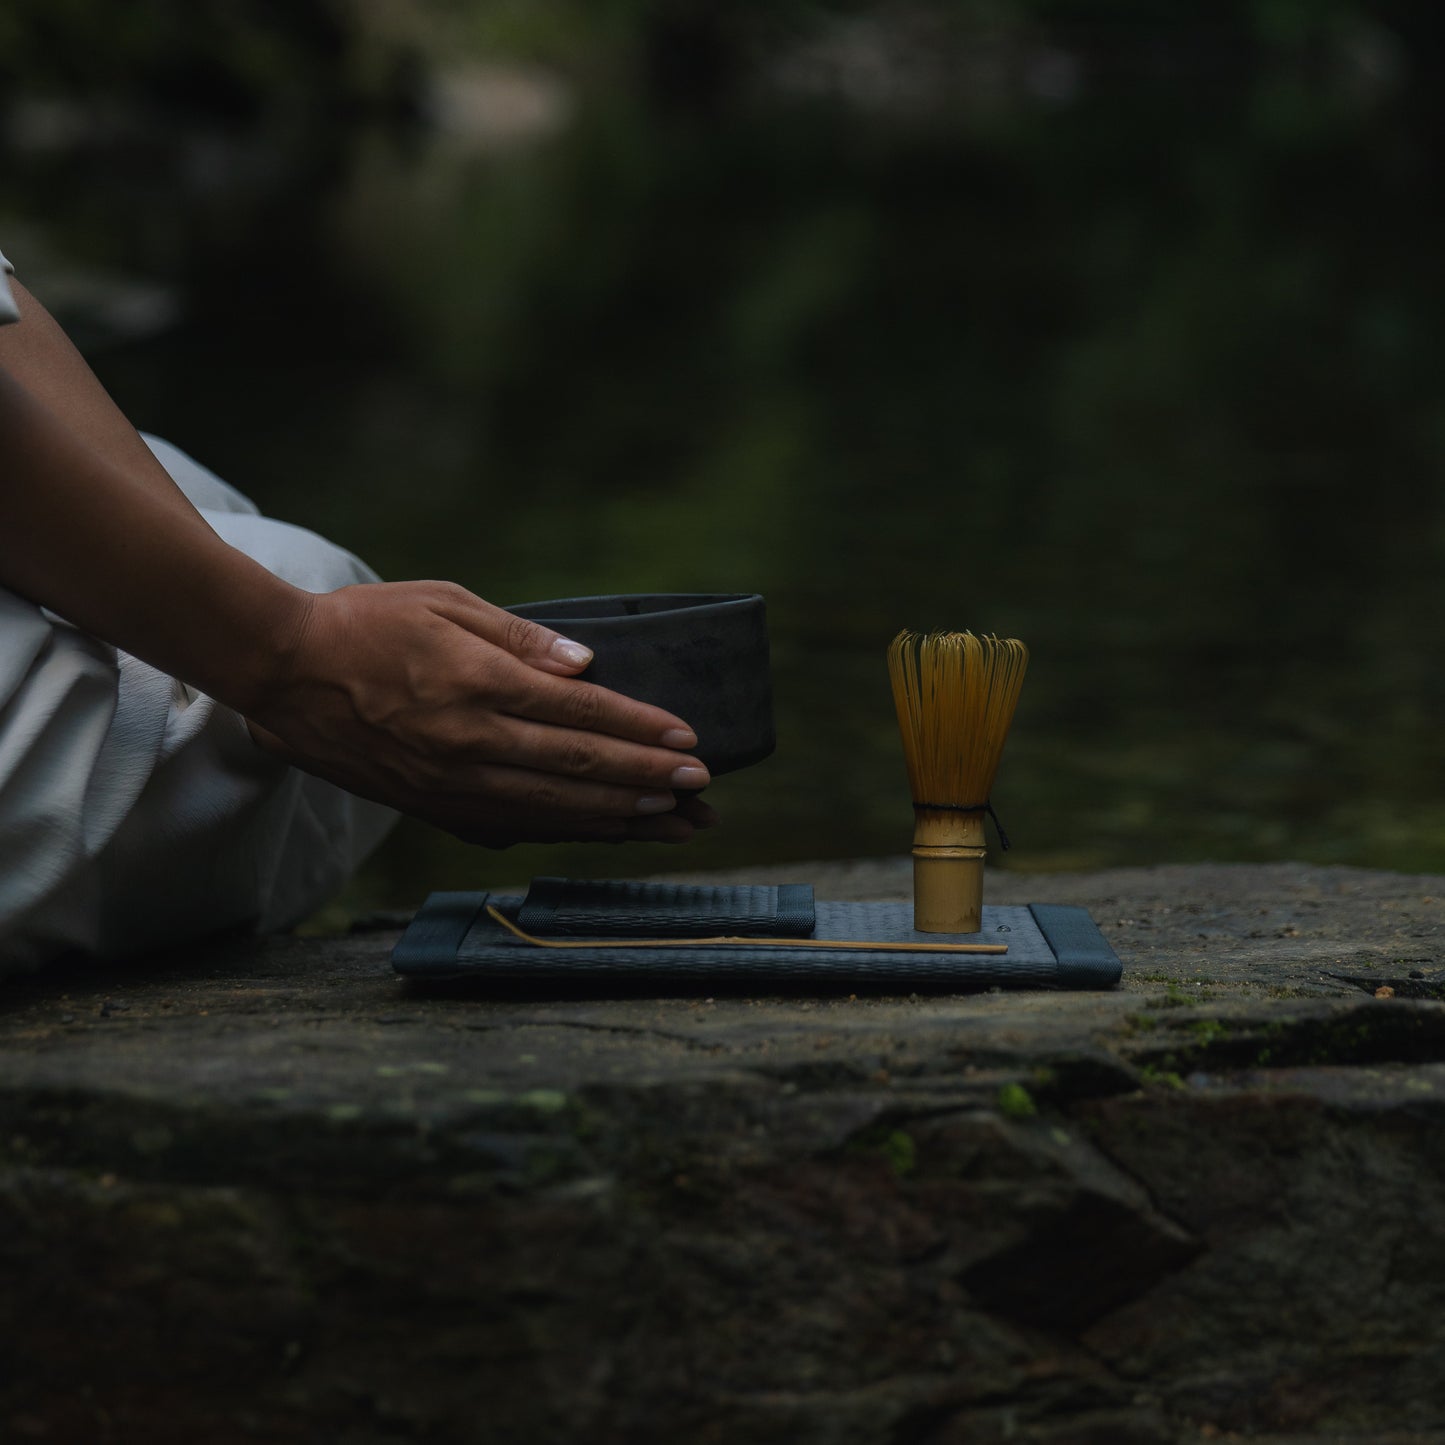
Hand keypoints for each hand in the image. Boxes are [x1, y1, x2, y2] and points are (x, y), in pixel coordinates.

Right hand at [243, 580, 717, 845]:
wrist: (282, 676)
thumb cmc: (366, 624)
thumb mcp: (444, 603)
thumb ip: (519, 637)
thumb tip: (586, 666)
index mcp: (475, 685)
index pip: (580, 714)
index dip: (641, 730)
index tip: (690, 741)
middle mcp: (468, 744)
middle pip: (580, 769)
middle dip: (649, 781)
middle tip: (702, 789)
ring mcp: (451, 786)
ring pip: (555, 809)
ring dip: (622, 818)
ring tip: (674, 823)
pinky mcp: (435, 808)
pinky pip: (516, 827)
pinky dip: (570, 830)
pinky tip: (607, 832)